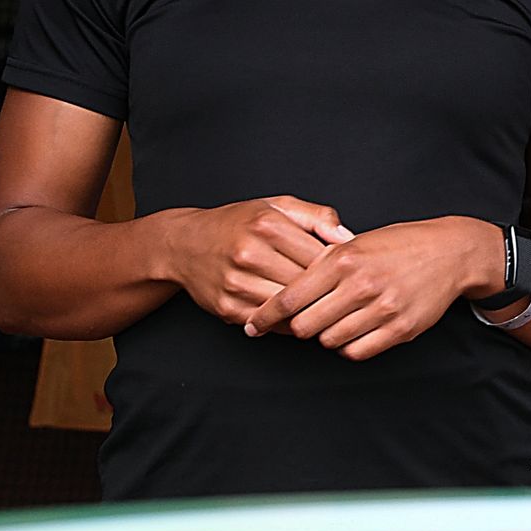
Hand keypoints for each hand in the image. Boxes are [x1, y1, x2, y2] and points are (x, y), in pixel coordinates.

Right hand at [165, 196, 351, 328]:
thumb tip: (346, 237)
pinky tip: (294, 313)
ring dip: (307, 310)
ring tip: (319, 304)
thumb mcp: (277, 206)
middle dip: (324, 290)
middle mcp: (249, 253)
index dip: (336, 267)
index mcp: (266, 225)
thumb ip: (317, 217)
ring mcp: (236, 283)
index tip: (344, 271)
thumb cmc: (238, 223)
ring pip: (289, 307)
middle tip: (337, 292)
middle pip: (306, 284)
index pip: (320, 256)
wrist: (184, 244)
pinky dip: (286, 322)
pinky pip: (270, 323)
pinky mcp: (227, 308)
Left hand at [242, 216, 504, 361]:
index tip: (253, 326)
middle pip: (305, 326)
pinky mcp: (400, 328)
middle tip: (303, 322)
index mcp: (343, 258)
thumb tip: (285, 291)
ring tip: (336, 321)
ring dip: (326, 336)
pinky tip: (355, 330)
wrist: (451, 253)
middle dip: (298, 328)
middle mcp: (360, 284)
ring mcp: (382, 308)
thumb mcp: (356, 243)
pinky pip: (357, 351)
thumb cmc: (400, 245)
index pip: (289, 297)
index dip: (265, 316)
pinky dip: (349, 346)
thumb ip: (322, 264)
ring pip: (330, 341)